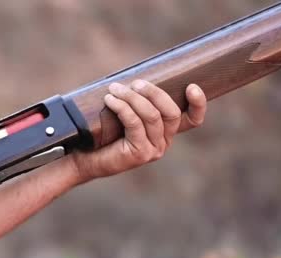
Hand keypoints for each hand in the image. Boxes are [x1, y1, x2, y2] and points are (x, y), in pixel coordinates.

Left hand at [70, 80, 206, 182]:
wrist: (83, 157)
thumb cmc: (102, 131)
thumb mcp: (124, 111)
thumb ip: (136, 99)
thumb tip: (137, 76)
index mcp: (165, 131)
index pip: (192, 120)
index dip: (198, 104)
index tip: (191, 87)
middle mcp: (164, 142)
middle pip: (170, 111)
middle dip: (153, 92)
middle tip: (134, 83)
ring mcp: (154, 150)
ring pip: (151, 115)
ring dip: (132, 97)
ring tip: (114, 89)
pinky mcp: (140, 154)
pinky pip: (134, 123)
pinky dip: (122, 107)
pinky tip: (110, 100)